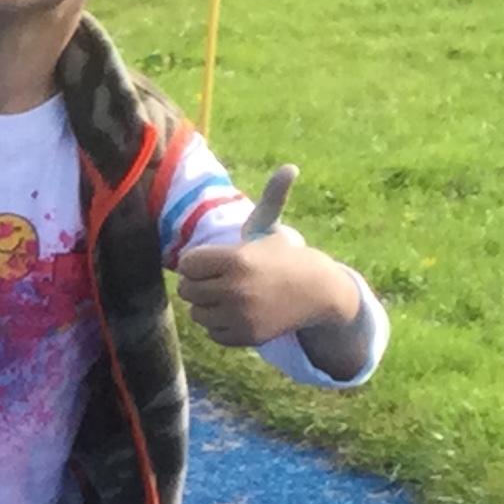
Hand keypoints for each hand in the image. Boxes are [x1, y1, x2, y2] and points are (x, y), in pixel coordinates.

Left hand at [176, 164, 357, 347]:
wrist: (318, 293)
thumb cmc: (284, 256)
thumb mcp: (272, 227)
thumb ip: (271, 198)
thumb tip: (290, 167)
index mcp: (236, 259)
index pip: (186, 265)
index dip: (196, 262)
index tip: (212, 261)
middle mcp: (236, 289)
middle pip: (187, 290)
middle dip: (199, 284)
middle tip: (220, 280)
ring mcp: (241, 315)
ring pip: (197, 314)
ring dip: (208, 306)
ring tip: (229, 296)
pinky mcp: (246, 336)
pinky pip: (212, 333)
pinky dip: (221, 325)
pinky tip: (239, 313)